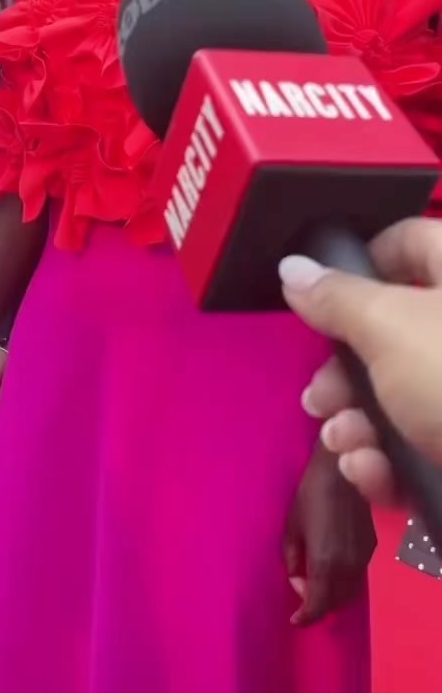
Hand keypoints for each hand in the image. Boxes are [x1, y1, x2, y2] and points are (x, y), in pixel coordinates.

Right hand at [279, 218, 441, 505]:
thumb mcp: (388, 327)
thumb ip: (335, 297)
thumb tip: (294, 268)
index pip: (404, 241)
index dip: (354, 266)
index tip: (317, 308)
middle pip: (393, 329)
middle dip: (345, 371)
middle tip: (320, 399)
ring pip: (403, 393)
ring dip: (358, 424)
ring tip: (346, 447)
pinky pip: (424, 441)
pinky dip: (390, 462)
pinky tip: (373, 477)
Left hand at [284, 443, 375, 625]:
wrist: (341, 471)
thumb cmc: (310, 495)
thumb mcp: (292, 527)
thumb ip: (293, 558)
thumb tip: (297, 580)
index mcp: (325, 563)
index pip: (319, 605)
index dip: (306, 617)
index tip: (295, 619)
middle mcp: (348, 567)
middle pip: (336, 603)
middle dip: (318, 606)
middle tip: (303, 597)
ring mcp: (363, 558)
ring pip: (350, 592)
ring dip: (333, 596)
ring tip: (316, 586)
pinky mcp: (372, 548)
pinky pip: (358, 577)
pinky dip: (345, 582)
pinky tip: (332, 570)